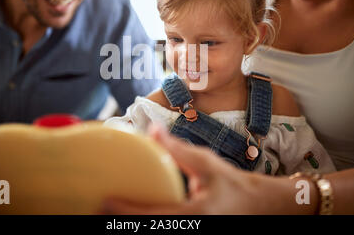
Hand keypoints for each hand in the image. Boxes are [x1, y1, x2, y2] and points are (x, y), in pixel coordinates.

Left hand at [101, 123, 282, 213]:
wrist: (256, 207)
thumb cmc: (231, 184)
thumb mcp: (207, 163)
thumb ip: (178, 150)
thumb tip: (152, 130)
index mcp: (196, 214)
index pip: (153, 217)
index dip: (126, 212)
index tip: (104, 201)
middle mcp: (191, 228)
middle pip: (149, 231)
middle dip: (120, 223)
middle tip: (96, 209)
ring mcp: (191, 231)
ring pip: (154, 233)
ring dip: (131, 223)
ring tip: (107, 213)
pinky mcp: (189, 230)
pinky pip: (163, 229)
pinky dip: (144, 222)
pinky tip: (131, 215)